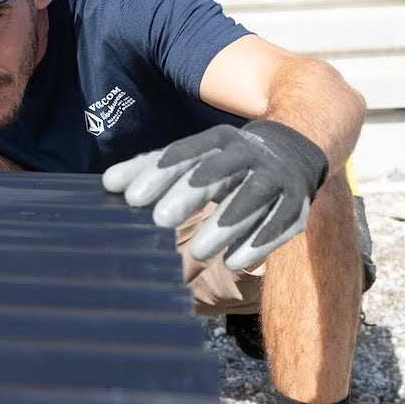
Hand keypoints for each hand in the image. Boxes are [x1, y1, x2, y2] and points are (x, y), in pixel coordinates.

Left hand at [102, 120, 328, 269]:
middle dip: (189, 193)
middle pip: (217, 171)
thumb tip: (107, 184)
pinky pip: (280, 222)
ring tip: (198, 251)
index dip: (158, 172)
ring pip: (252, 197)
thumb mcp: (194, 158)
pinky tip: (234, 262)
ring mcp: (275, 178)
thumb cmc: (227, 161)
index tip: (129, 196)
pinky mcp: (296, 203)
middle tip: (159, 220)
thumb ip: (152, 169)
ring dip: (226, 224)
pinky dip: (259, 242)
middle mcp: (248, 154)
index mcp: (217, 141)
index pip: (184, 153)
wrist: (296, 147)